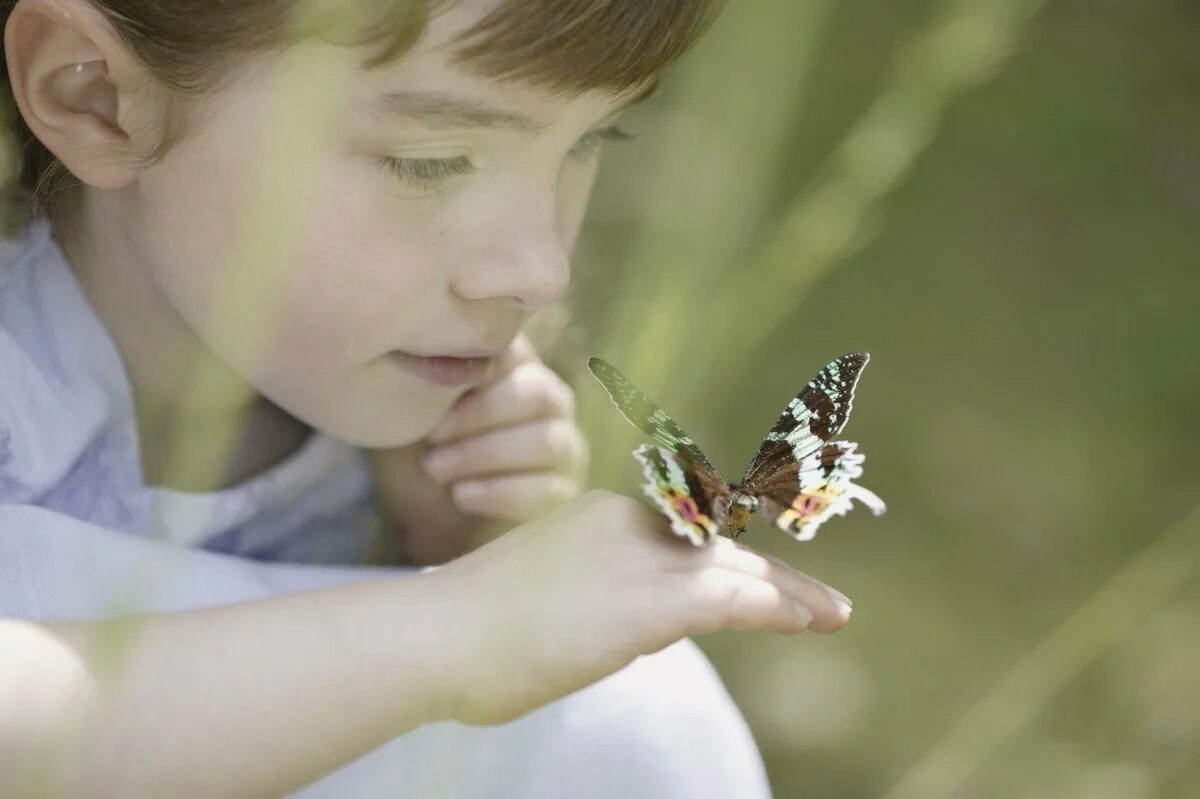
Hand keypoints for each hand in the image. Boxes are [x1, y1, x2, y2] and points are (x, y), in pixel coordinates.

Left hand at [369, 334, 587, 565]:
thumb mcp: (413, 409)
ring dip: (485, 454)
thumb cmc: (422, 450)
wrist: (428, 519)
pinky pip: (549, 491)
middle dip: (480, 416)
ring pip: (546, 442)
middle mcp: (551, 401)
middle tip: (432, 438)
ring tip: (437, 470)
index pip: (516, 348)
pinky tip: (461, 495)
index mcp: (517, 366)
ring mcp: (565, 448)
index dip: (474, 368)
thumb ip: (431, 376)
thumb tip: (436, 354)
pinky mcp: (566, 495)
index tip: (428, 394)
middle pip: (538, 393)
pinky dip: (499, 492)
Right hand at [427, 489, 853, 725]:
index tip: (759, 579)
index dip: (726, 561)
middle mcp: (624, 523)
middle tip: (821, 602)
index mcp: (597, 518)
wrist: (435, 634)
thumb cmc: (466, 629)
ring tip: (830, 614)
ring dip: (789, 594)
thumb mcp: (538, 598)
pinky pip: (733, 597)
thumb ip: (589, 599)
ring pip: (734, 570)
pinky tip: (811, 620)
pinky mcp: (647, 599)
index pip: (679, 539)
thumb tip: (628, 630)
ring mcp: (637, 558)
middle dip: (774, 575)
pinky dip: (778, 606)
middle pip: (718, 547)